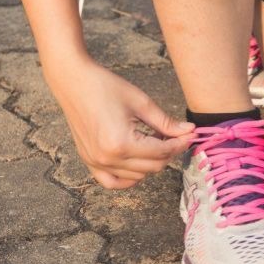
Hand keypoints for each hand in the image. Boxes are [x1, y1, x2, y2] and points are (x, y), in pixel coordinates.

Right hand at [46, 56, 195, 188]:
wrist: (73, 81)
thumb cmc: (105, 87)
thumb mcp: (141, 103)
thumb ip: (166, 123)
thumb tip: (189, 131)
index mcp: (121, 143)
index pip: (162, 152)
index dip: (180, 144)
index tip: (191, 135)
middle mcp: (108, 158)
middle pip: (153, 167)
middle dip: (169, 152)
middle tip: (176, 136)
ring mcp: (96, 163)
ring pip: (138, 175)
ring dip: (152, 162)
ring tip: (155, 141)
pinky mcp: (89, 161)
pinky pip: (113, 182)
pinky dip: (129, 177)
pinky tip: (138, 162)